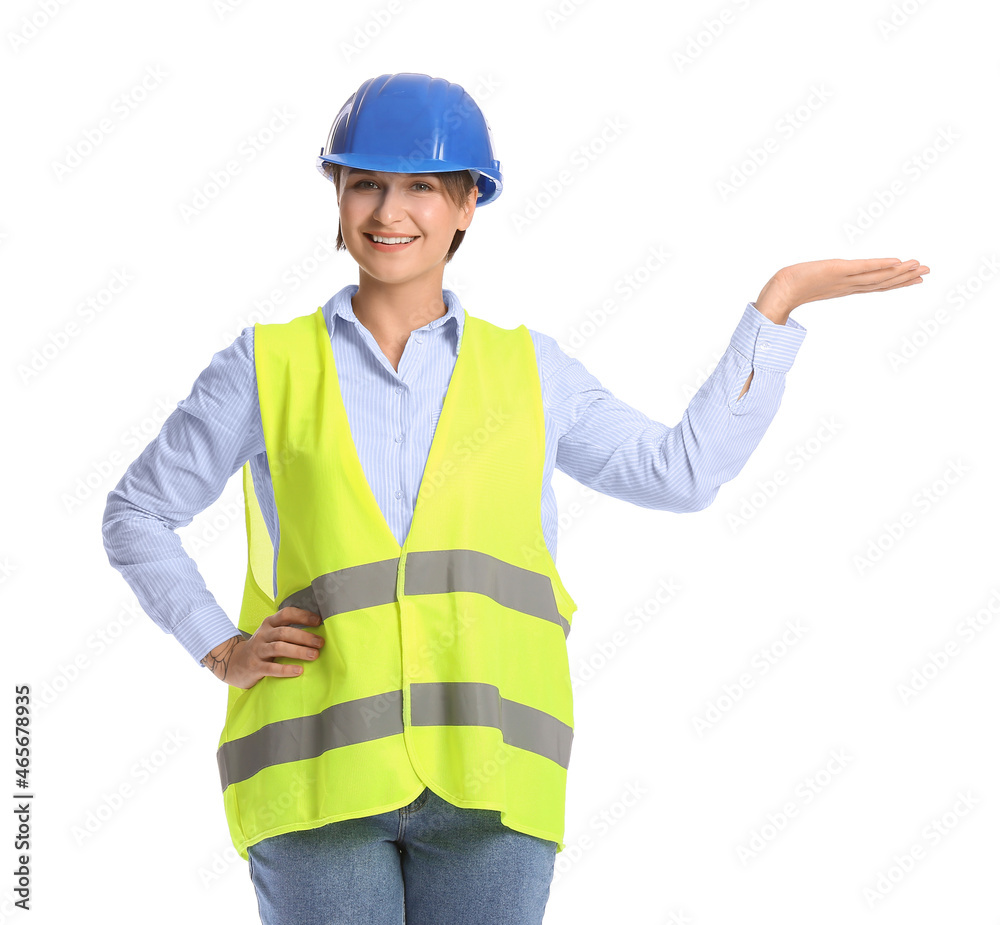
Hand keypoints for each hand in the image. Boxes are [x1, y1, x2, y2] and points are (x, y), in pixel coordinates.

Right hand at [200, 607, 323, 688]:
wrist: (233, 663)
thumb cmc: (261, 648)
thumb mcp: (271, 634)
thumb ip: (288, 630)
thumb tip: (318, 631)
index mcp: (269, 623)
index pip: (286, 614)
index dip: (302, 616)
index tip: (318, 621)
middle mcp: (263, 634)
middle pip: (285, 632)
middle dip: (304, 637)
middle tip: (321, 643)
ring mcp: (258, 651)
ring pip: (279, 647)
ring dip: (298, 651)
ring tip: (314, 655)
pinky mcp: (255, 667)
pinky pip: (271, 668)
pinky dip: (286, 669)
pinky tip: (299, 671)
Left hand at [755, 257, 929, 323]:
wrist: (779, 291)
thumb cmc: (792, 288)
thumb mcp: (816, 284)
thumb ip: (828, 283)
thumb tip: (829, 279)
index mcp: (846, 288)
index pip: (876, 285)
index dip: (896, 282)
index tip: (915, 279)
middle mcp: (849, 286)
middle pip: (882, 282)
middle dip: (906, 277)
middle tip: (928, 272)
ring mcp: (845, 280)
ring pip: (878, 277)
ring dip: (900, 271)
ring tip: (919, 266)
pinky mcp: (837, 271)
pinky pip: (863, 268)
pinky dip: (880, 265)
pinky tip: (895, 261)